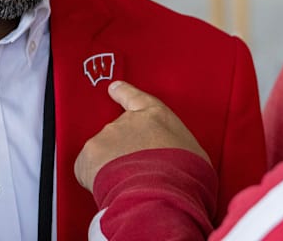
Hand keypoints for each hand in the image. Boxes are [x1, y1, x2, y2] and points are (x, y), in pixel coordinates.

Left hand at [74, 80, 210, 191]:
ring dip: (110, 168)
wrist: (160, 194)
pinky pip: (87, 169)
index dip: (124, 93)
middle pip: (120, 134)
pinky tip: (110, 190)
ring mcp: (105, 136)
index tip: (113, 88)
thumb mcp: (195, 155)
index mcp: (156, 116)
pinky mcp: (88, 155)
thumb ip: (177, 146)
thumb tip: (175, 156)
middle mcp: (127, 121)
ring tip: (128, 186)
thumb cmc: (185, 177)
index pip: (136, 98)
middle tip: (138, 174)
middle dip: (124, 152)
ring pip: (103, 153)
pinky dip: (94, 180)